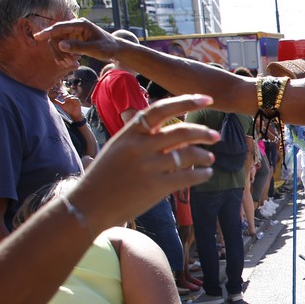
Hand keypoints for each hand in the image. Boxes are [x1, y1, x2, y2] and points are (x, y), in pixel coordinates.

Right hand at [33, 18, 121, 62]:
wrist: (116, 50)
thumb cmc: (108, 48)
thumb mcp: (94, 49)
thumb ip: (78, 47)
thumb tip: (60, 45)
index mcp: (81, 24)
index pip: (60, 27)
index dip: (48, 32)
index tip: (37, 37)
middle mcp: (75, 26)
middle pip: (57, 36)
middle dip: (59, 51)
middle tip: (68, 63)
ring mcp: (74, 32)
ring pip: (58, 42)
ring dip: (62, 54)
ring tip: (72, 64)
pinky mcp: (74, 39)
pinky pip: (63, 46)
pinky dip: (65, 55)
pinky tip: (73, 61)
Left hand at [56, 89, 85, 121]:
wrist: (74, 114)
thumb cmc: (68, 110)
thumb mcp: (62, 106)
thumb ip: (58, 102)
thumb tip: (52, 100)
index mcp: (67, 98)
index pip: (64, 94)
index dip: (61, 94)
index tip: (57, 95)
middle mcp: (71, 98)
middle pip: (67, 94)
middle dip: (63, 95)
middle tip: (59, 97)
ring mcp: (74, 99)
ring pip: (71, 96)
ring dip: (67, 97)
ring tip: (64, 99)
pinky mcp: (78, 101)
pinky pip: (75, 98)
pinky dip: (72, 98)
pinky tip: (69, 100)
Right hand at [71, 95, 219, 230]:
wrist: (88, 204)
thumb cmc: (105, 175)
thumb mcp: (118, 147)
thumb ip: (143, 138)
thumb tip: (177, 134)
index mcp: (129, 132)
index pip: (161, 109)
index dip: (186, 101)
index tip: (207, 99)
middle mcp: (140, 146)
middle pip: (182, 132)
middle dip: (203, 132)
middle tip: (215, 136)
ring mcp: (148, 166)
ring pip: (188, 154)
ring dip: (204, 155)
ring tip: (210, 158)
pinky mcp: (156, 187)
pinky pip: (188, 177)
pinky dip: (201, 174)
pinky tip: (206, 174)